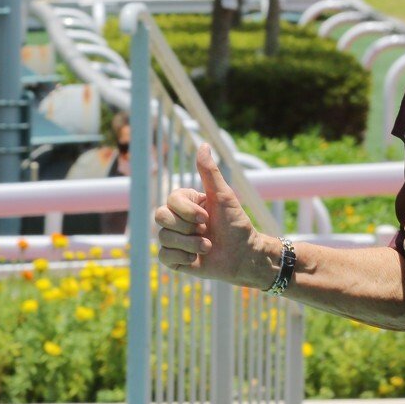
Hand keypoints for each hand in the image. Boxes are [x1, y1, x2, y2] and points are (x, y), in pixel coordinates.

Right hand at [153, 143, 269, 287]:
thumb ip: (210, 172)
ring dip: (190, 244)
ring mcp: (174, 239)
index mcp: (187, 203)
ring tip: (207, 246)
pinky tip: (196, 259)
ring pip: (163, 237)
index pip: (170, 200)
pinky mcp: (174, 258)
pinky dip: (182, 257)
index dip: (188, 211)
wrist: (244, 256)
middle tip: (206, 230)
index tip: (207, 217)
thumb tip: (203, 144)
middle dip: (187, 227)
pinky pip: (163, 256)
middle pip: (160, 217)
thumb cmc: (236, 224)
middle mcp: (177, 219)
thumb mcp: (223, 196)